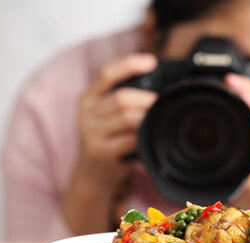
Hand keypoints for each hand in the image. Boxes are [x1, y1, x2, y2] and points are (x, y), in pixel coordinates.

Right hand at [77, 53, 157, 187]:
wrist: (92, 175)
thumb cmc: (108, 140)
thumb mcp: (106, 117)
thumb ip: (122, 101)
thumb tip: (158, 85)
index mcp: (87, 98)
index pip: (106, 74)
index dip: (128, 64)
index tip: (151, 61)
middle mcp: (85, 114)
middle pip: (121, 98)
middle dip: (147, 99)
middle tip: (164, 104)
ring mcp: (90, 134)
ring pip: (127, 118)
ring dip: (148, 118)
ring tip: (160, 120)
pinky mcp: (100, 152)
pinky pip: (129, 140)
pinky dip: (144, 137)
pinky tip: (150, 138)